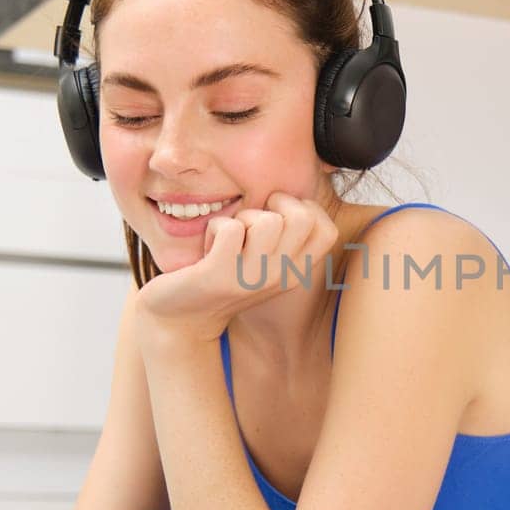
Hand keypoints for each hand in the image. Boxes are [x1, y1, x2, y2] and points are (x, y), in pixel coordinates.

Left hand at [134, 191, 340, 344]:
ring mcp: (251, 278)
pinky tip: (208, 247)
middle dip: (276, 204)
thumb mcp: (264, 262)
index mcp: (295, 273)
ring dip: (244, 217)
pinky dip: (214, 227)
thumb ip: (285, 236)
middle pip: (303, 217)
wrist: (182, 319)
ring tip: (229, 237)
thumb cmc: (224, 277)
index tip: (278, 217)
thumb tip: (295, 190)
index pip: (327, 230)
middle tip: (253, 220)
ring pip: (269, 221)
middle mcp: (279, 277)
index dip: (304, 209)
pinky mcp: (219, 276)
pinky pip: (230, 228)